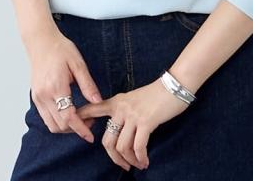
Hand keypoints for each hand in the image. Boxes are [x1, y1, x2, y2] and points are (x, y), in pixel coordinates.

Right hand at [24, 25, 103, 142]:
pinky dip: (57, 121)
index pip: (68, 118)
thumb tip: (98, 102)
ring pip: (51, 125)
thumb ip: (88, 85)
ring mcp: (37, 97)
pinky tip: (68, 113)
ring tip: (80, 118)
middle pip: (60, 125)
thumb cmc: (60, 49)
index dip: (81, 129)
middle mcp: (44, 95)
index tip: (91, 135)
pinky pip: (46, 117)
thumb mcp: (78, 64)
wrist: (41, 41)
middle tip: (90, 121)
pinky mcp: (35, 97)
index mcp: (56, 87)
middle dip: (76, 129)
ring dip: (66, 127)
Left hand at [76, 78, 191, 170]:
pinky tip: (145, 161)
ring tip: (138, 164)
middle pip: (107, 140)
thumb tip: (119, 130)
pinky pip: (138, 146)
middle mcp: (121, 109)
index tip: (79, 132)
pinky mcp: (146, 122)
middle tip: (124, 165)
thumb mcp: (133, 99)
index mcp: (116, 102)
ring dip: (130, 160)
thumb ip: (123, 111)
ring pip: (122, 146)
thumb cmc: (155, 95)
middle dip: (114, 158)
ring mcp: (133, 115)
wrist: (173, 86)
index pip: (92, 109)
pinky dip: (141, 158)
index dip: (82, 120)